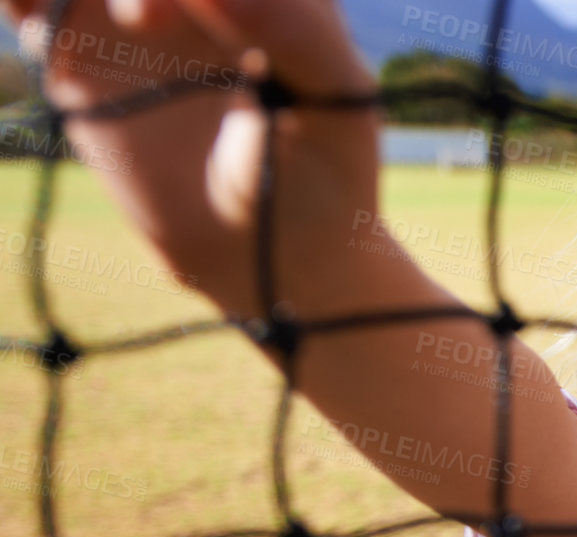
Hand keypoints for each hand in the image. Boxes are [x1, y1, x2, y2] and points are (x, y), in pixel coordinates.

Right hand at [2, 0, 378, 316]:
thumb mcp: (336, 97)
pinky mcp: (75, 57)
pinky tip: (34, 6)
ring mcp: (124, 12)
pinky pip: (25, 1)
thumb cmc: (326, 177)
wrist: (278, 260)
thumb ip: (292, 27)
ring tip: (97, 15)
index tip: (166, 12)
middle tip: (142, 16)